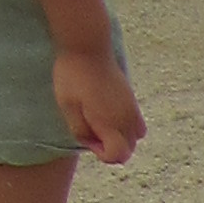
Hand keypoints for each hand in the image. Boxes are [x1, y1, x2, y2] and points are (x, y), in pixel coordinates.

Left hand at [54, 47, 142, 163]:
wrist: (87, 46)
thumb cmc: (73, 76)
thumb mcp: (67, 107)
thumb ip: (80, 130)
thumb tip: (91, 141)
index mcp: (111, 123)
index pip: (118, 155)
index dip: (102, 154)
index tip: (87, 137)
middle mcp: (127, 119)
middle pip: (129, 149)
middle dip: (111, 147)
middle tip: (91, 130)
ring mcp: (133, 108)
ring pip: (136, 137)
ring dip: (120, 137)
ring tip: (101, 123)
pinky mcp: (132, 98)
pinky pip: (136, 123)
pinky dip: (125, 126)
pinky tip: (107, 112)